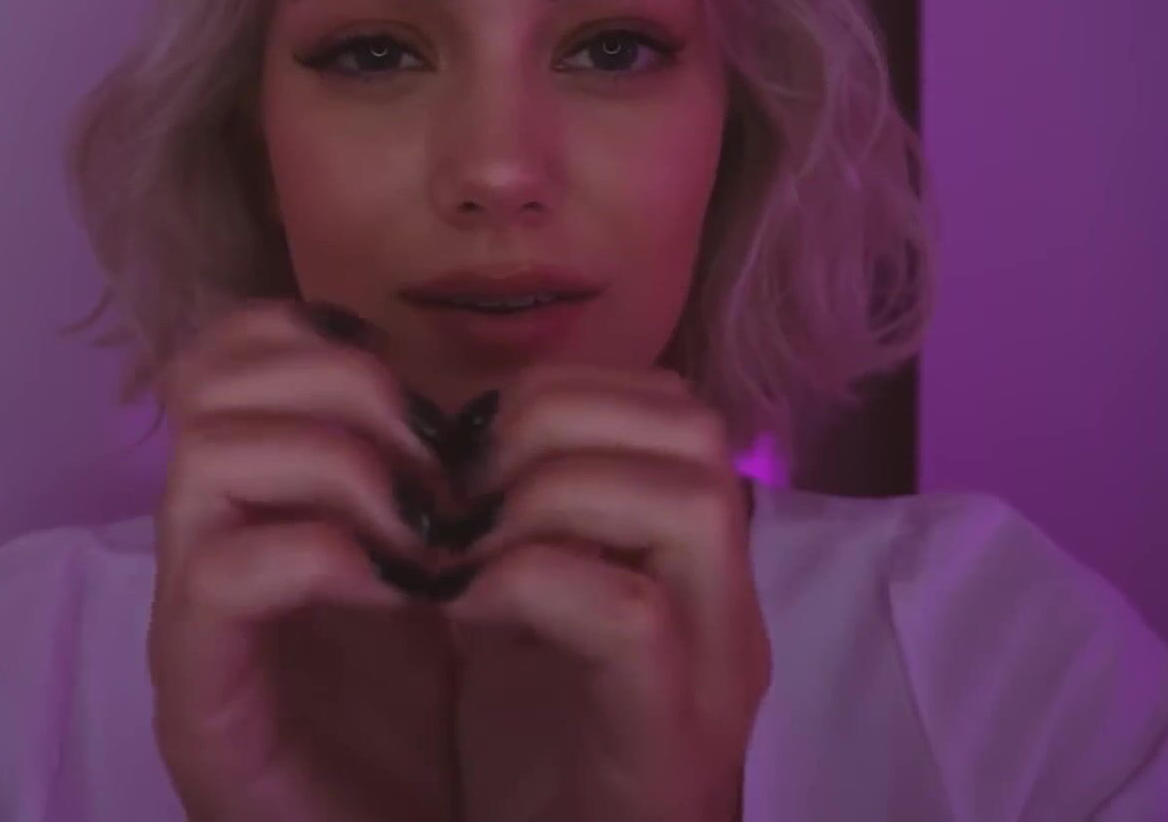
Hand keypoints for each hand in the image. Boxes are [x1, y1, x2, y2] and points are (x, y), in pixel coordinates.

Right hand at [147, 301, 459, 821]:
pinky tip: (400, 592)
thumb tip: (476, 393)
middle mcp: (201, 542)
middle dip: (344, 390)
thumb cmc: (433, 722)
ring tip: (423, 533)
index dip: (320, 339)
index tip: (422, 399)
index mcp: (256, 499)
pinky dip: (322, 557)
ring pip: (207, 453)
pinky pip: (221, 573)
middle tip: (438, 469)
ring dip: (338, 466)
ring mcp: (187, 620)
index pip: (230, 347)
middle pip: (209, 375)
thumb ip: (426, 480)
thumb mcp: (439, 567)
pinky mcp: (198, 699)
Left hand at [443, 364, 771, 821]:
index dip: (559, 393)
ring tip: (464, 546)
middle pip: (690, 427)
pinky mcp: (672, 742)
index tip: (463, 447)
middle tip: (460, 486)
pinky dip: (532, 584)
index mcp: (689, 568)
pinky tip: (464, 612)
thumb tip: (442, 440)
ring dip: (547, 494)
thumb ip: (514, 532)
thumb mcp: (516, 625)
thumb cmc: (525, 775)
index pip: (667, 405)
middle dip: (551, 422)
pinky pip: (632, 612)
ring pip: (684, 498)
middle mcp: (725, 608)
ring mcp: (712, 674)